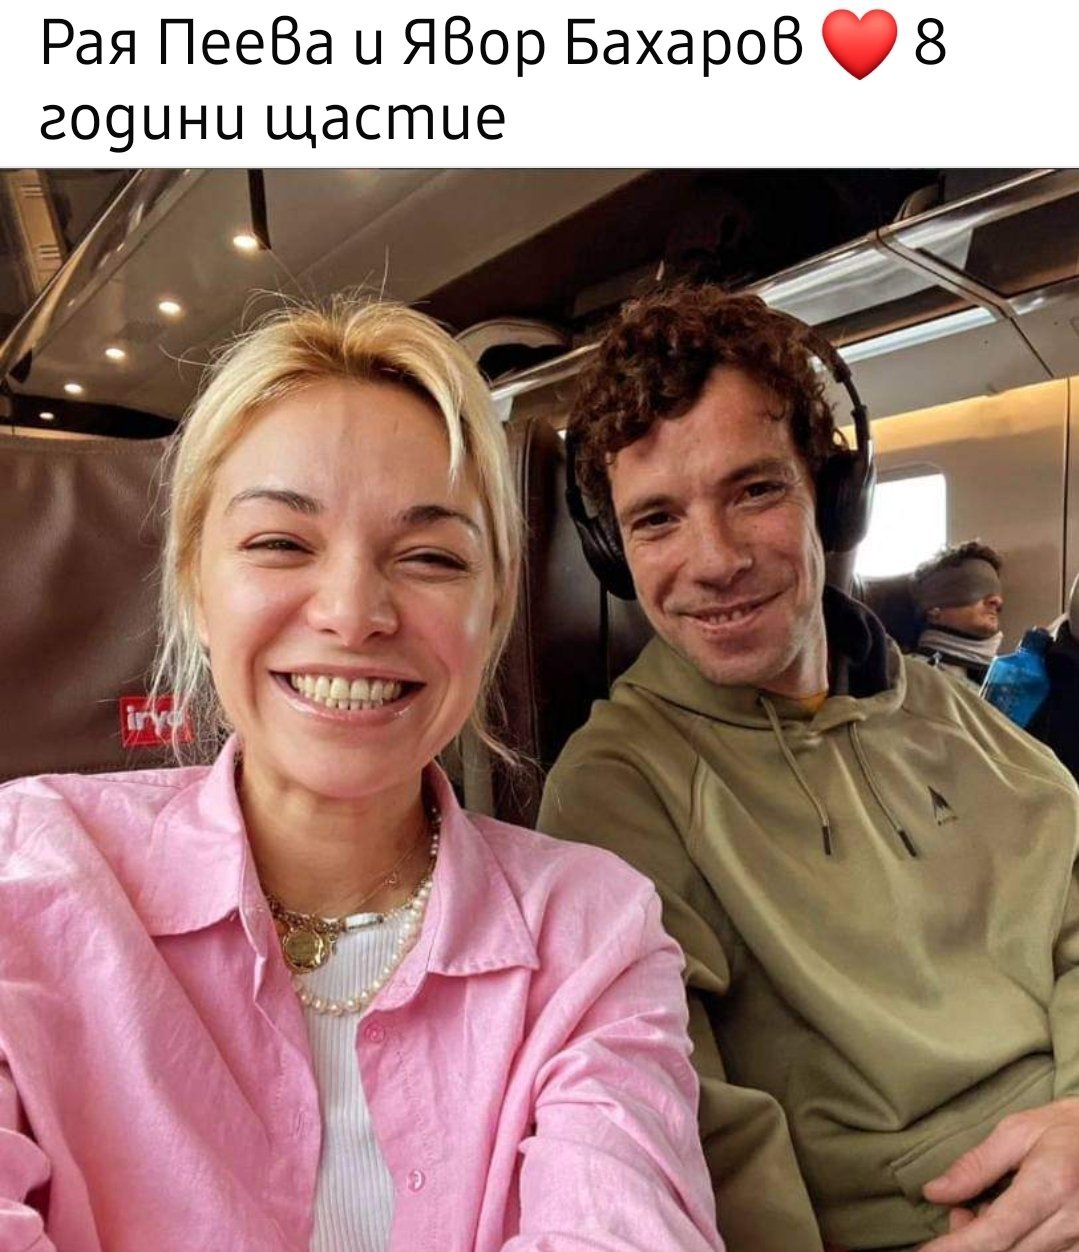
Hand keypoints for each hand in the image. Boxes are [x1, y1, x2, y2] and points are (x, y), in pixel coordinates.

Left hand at [920, 1099, 1078, 1250]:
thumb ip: (976, 1165)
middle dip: (969, 1243)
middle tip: (957, 1212)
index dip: (958, 1247)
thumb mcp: (1017, 1132)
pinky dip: (1017, 1248)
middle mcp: (1070, 1222)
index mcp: (1049, 1186)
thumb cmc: (1064, 1129)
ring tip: (981, 1213)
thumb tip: (934, 1192)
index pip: (995, 1232)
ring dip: (993, 1247)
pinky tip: (1006, 1226)